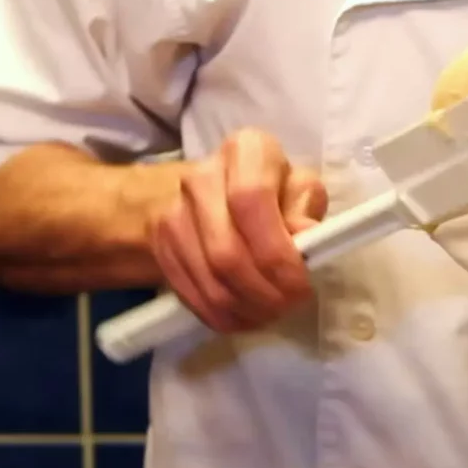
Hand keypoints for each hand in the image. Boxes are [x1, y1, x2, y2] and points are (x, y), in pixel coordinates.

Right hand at [150, 128, 326, 332]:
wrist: (214, 195)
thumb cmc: (275, 194)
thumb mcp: (300, 193)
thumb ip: (306, 211)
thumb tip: (306, 237)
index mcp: (247, 151)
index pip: (251, 200)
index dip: (277, 253)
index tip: (300, 283)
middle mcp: (202, 176)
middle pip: (228, 252)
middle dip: (265, 292)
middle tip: (289, 305)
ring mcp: (173, 211)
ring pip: (211, 281)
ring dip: (247, 309)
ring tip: (272, 312)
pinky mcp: (161, 245)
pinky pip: (193, 295)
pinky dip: (224, 316)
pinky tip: (246, 315)